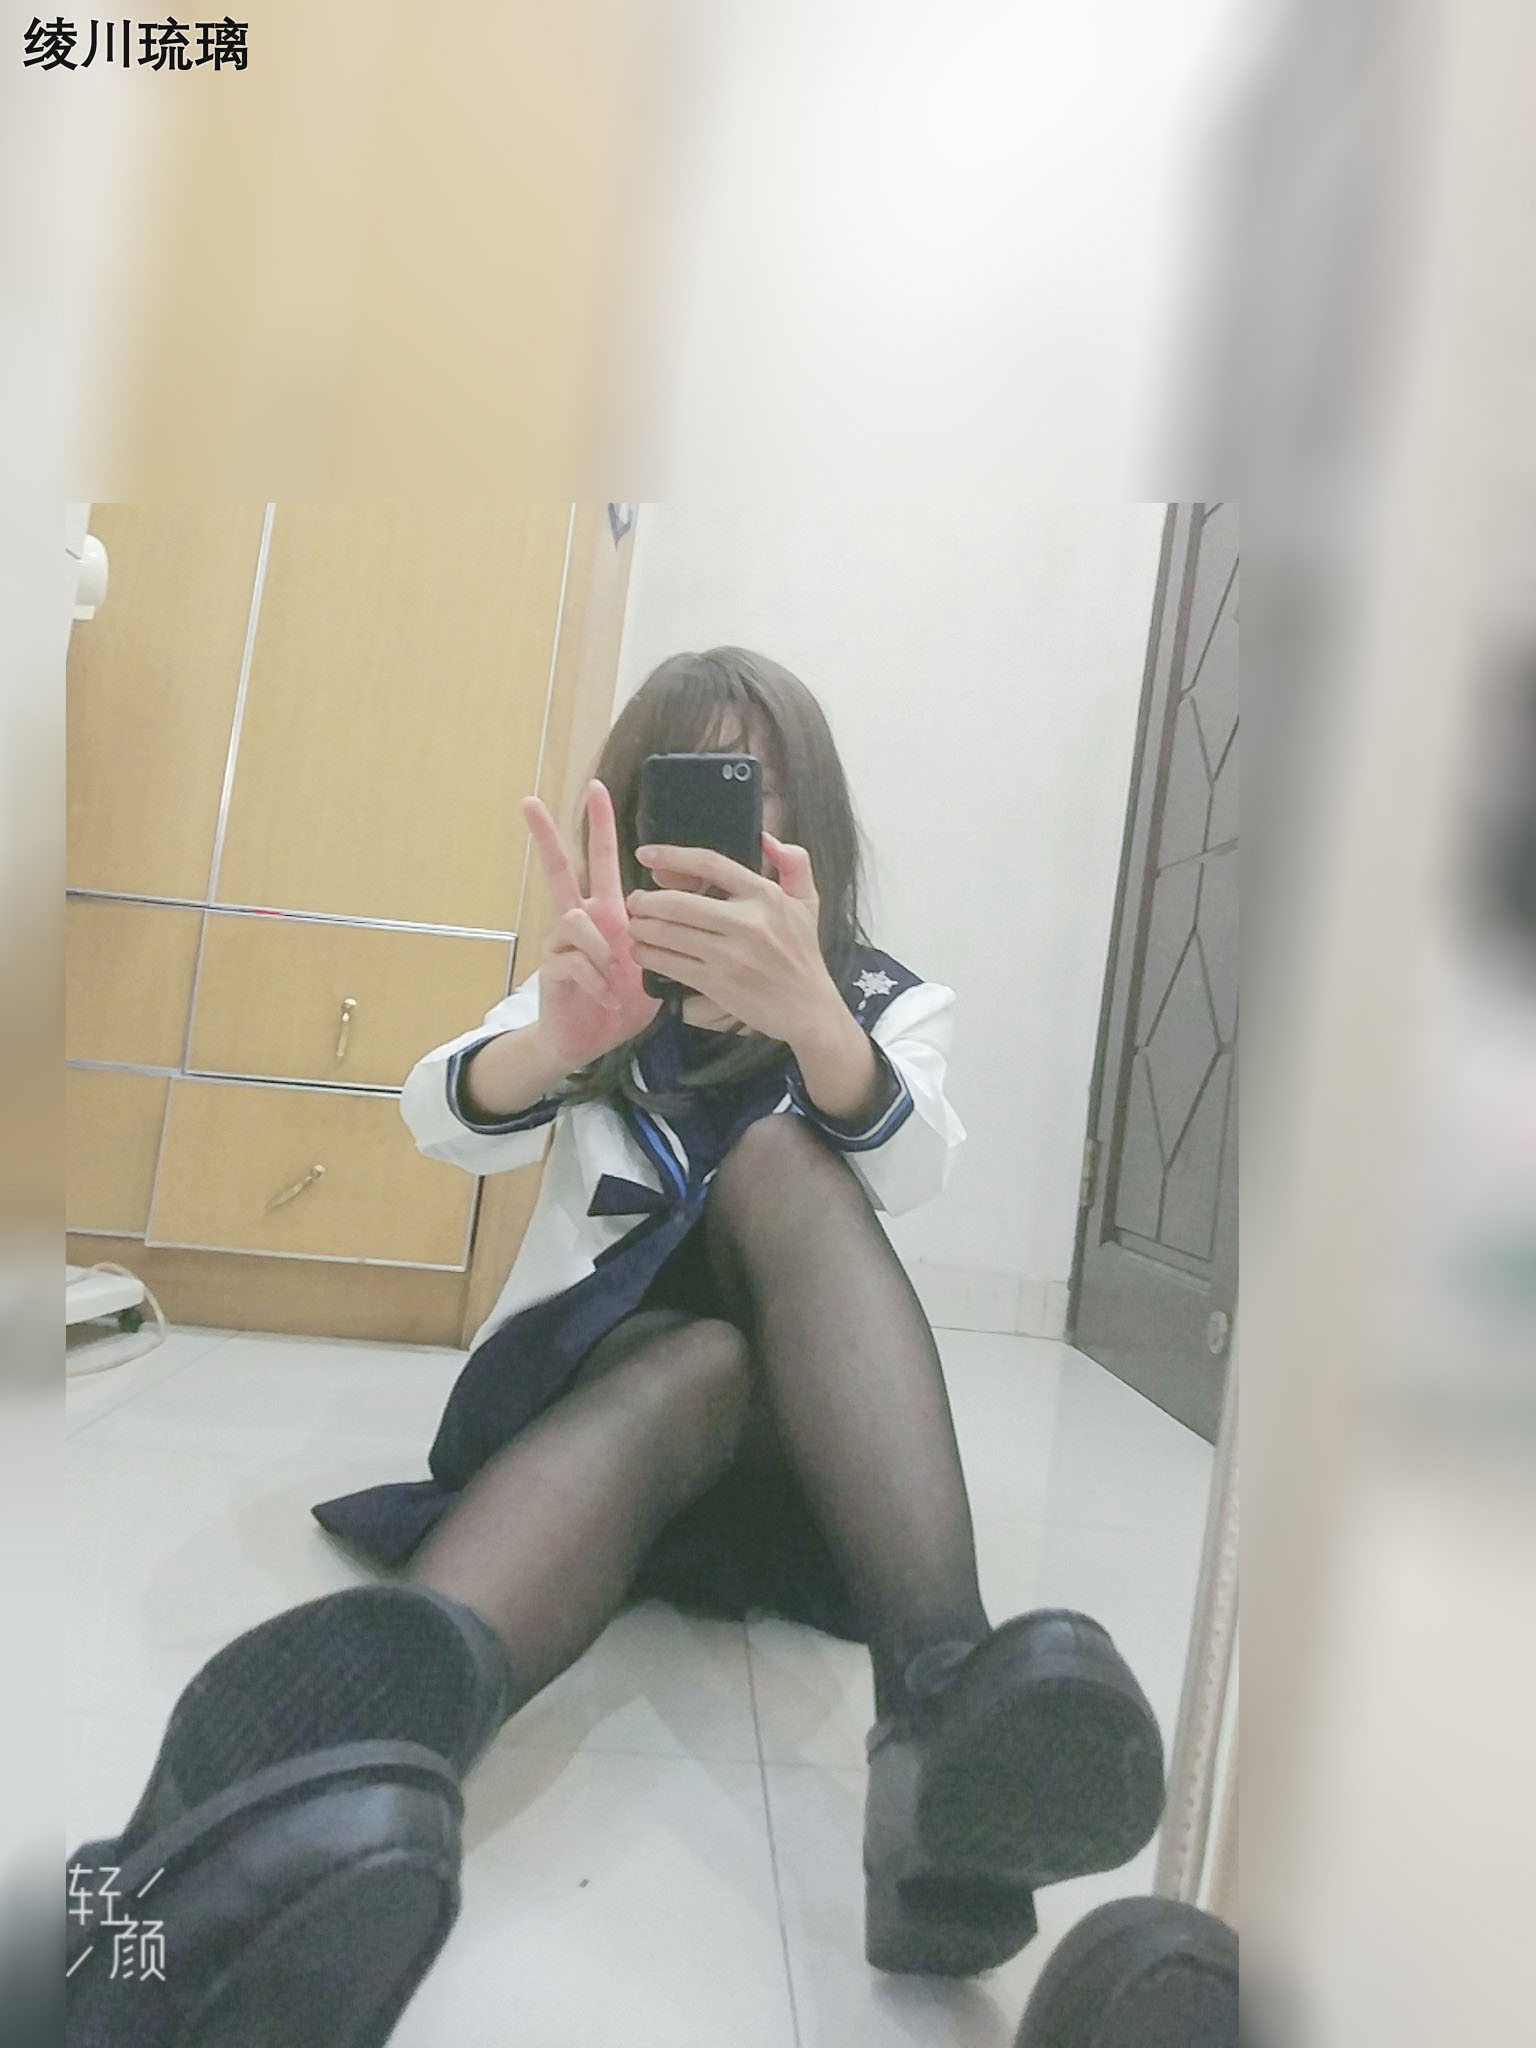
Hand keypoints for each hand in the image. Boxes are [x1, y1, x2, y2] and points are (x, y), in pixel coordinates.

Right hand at [522, 781, 660, 1067]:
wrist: (590, 1040)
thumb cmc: (623, 1000)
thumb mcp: (656, 966)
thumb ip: (668, 940)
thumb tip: (693, 917)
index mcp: (607, 912)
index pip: (602, 860)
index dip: (600, 825)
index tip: (596, 788)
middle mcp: (580, 919)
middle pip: (559, 869)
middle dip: (546, 836)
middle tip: (530, 801)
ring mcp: (562, 943)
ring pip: (576, 921)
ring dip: (604, 949)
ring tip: (618, 976)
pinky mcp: (552, 969)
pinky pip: (576, 961)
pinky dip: (599, 981)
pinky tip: (609, 997)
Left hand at [624, 831, 845, 1048]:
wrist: (809, 1008)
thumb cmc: (803, 954)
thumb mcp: (808, 902)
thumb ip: (794, 863)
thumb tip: (767, 837)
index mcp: (764, 895)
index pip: (710, 864)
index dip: (671, 856)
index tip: (645, 855)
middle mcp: (747, 922)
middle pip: (677, 902)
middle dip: (645, 902)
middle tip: (635, 903)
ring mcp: (731, 954)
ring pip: (668, 933)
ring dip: (642, 929)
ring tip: (635, 927)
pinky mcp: (717, 983)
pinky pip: (670, 963)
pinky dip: (648, 955)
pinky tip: (643, 952)